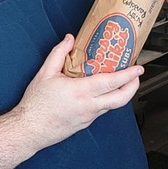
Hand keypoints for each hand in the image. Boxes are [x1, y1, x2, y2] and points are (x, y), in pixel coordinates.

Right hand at [16, 34, 141, 149]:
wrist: (30, 129)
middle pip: (121, 99)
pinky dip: (107, 99)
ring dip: (121, 93)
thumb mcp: (45, 73)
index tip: (138, 68)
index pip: (112, 83)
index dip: (128, 75)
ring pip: (113, 105)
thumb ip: (59, 53)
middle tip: (137, 75)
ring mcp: (89, 116)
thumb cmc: (36, 104)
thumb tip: (69, 39)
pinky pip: (102, 110)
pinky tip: (103, 92)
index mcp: (81, 92)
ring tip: (122, 80)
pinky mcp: (86, 123)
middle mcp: (89, 106)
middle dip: (133, 86)